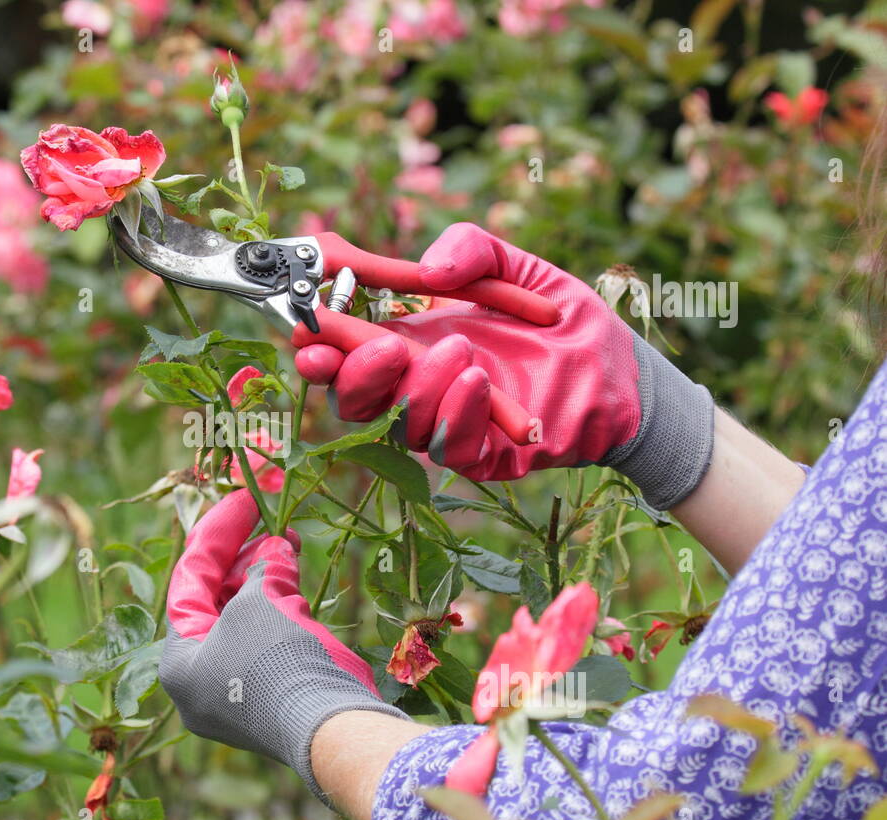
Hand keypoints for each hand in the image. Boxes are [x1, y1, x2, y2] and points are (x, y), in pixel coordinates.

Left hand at [159, 489, 407, 804]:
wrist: (331, 731)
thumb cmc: (278, 663)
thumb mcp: (259, 605)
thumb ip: (258, 572)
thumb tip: (274, 551)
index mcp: (180, 662)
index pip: (189, 584)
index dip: (217, 536)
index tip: (243, 502)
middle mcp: (200, 683)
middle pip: (215, 603)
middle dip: (244, 559)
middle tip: (268, 521)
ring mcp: (236, 695)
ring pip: (245, 622)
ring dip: (266, 581)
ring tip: (288, 544)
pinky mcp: (271, 700)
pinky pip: (268, 644)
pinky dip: (281, 610)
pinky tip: (296, 581)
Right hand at [295, 223, 714, 510]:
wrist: (626, 373)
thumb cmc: (565, 320)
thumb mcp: (518, 267)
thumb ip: (474, 249)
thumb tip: (428, 268)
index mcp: (410, 342)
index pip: (347, 352)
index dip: (320, 347)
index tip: (307, 332)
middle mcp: (418, 387)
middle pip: (354, 399)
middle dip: (353, 377)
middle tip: (376, 349)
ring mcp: (447, 423)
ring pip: (400, 424)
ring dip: (418, 389)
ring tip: (460, 350)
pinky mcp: (483, 456)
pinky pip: (450, 447)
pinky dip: (457, 414)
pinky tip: (477, 380)